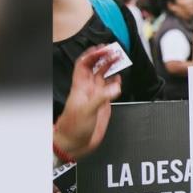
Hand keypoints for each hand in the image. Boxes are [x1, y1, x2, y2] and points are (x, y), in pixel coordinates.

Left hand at [54, 45, 121, 160]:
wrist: (74, 143)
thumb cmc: (73, 127)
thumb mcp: (87, 110)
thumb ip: (102, 97)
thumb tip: (115, 86)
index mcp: (80, 87)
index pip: (84, 64)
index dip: (93, 55)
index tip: (103, 49)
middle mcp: (88, 89)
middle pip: (95, 67)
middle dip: (103, 57)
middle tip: (114, 51)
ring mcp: (96, 96)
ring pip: (103, 75)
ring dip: (110, 66)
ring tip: (118, 59)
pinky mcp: (103, 104)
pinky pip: (110, 89)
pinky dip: (115, 82)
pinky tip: (119, 79)